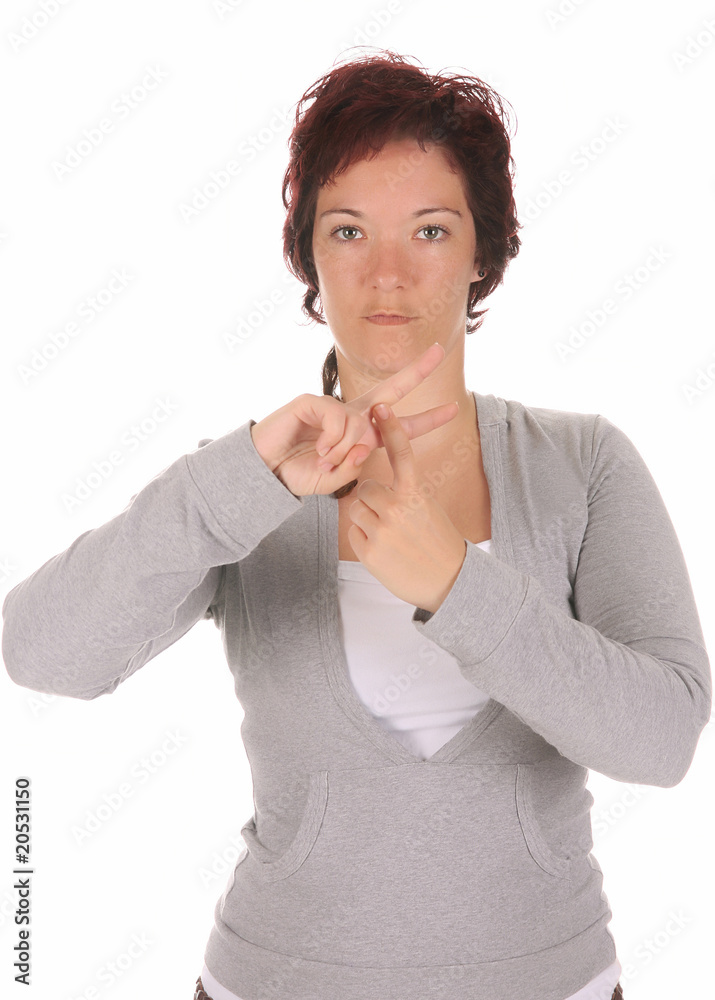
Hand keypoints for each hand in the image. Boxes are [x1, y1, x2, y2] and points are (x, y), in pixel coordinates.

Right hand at [250, 342, 458, 496]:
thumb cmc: (298, 474)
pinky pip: (339, 418)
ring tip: (326, 461)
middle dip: (416, 371)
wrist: (265, 471)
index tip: (453, 408)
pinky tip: (320, 450)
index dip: (425, 419)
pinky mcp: (312, 401)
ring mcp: (331, 406)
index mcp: (360, 435)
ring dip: (348, 449)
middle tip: (440, 352)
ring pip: (361, 422)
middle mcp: (350, 415)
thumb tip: (368, 444)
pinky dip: (333, 440)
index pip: (399, 426)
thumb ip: (355, 466)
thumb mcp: (334, 480)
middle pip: (390, 389)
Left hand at [347, 402, 466, 612]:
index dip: (390, 428)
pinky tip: (383, 548)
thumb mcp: (428, 509)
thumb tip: (379, 489)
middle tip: (388, 515)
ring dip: (366, 517)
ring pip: (356, 508)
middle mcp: (397, 509)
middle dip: (372, 498)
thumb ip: (405, 495)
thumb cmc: (439, 543)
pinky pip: (353, 532)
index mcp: (415, 495)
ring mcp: (381, 530)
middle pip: (366, 487)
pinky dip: (363, 538)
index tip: (380, 407)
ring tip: (387, 533)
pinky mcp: (368, 551)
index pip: (401, 454)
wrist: (448, 581)